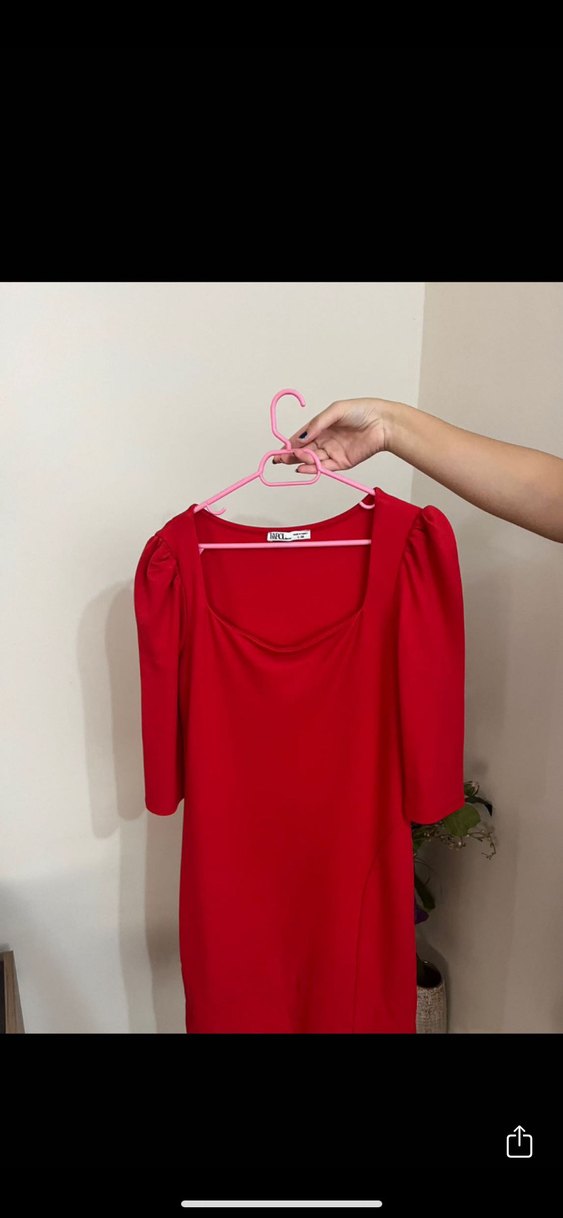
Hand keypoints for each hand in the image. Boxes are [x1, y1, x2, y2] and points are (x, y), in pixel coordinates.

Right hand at [271, 397, 392, 473]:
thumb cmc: (362, 411)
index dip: (290, 443)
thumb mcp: (335, 411)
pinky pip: (324, 468)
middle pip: (304, 450)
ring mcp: (333, 452)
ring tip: (293, 459)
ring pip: (312, 460)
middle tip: (279, 459)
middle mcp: (326, 440)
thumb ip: (317, 424)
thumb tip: (301, 437)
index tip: (280, 448)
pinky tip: (302, 467)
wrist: (383, 423)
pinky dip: (313, 469)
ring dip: (301, 460)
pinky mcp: (342, 463)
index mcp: (323, 426)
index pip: (302, 436)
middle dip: (291, 455)